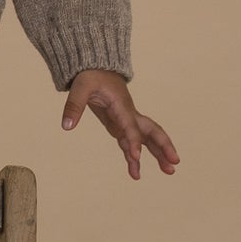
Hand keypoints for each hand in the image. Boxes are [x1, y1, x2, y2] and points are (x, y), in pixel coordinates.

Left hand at [61, 71, 179, 179]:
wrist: (95, 67)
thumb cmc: (90, 75)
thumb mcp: (80, 87)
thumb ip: (74, 106)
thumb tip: (66, 127)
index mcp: (121, 105)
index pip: (130, 126)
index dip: (133, 141)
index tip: (136, 157)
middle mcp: (128, 114)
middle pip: (152, 131)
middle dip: (164, 147)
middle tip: (174, 163)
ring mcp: (126, 120)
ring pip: (146, 139)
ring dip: (157, 155)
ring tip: (169, 172)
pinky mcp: (120, 125)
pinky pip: (130, 142)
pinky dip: (134, 157)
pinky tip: (135, 173)